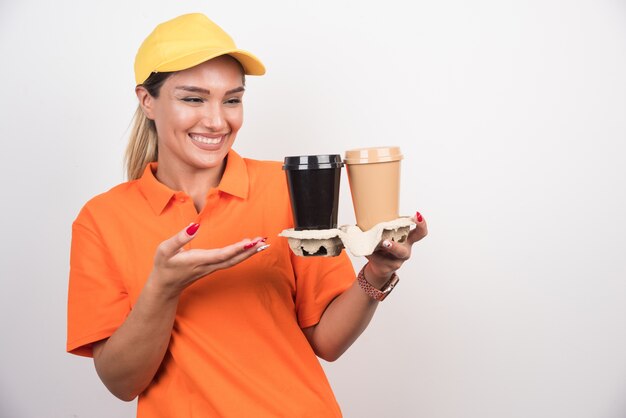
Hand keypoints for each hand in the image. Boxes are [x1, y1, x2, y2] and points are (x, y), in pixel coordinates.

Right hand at [148, 223, 268, 296]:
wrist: (165, 286)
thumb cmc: (164, 266)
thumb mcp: (164, 249)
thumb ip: (180, 238)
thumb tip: (195, 226)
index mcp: (197, 260)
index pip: (221, 255)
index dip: (236, 249)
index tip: (250, 242)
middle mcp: (208, 265)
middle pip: (232, 259)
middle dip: (249, 251)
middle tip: (263, 242)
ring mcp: (211, 268)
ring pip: (233, 261)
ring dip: (249, 253)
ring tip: (262, 243)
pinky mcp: (212, 267)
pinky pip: (230, 261)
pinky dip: (242, 254)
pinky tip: (249, 247)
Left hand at [364, 212, 427, 284]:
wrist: (379, 266)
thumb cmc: (384, 246)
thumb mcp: (387, 234)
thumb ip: (383, 226)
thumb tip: (368, 216)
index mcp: (408, 240)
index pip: (420, 233)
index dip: (421, 224)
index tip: (417, 215)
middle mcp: (404, 251)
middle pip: (403, 251)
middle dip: (394, 247)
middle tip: (385, 242)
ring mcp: (396, 262)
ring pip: (386, 258)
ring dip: (376, 252)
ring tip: (372, 246)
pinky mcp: (386, 268)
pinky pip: (376, 259)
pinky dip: (370, 253)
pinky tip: (367, 250)